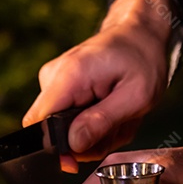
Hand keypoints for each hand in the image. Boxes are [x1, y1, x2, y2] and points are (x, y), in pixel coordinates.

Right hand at [23, 0, 174, 160]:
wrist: (140, 33)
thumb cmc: (143, 59)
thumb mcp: (136, 96)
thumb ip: (102, 122)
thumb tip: (72, 147)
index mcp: (70, 76)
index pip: (39, 124)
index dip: (59, 147)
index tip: (89, 150)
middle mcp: (54, 76)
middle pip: (51, 131)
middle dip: (86, 141)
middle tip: (118, 128)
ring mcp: (54, 80)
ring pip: (62, 128)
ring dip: (94, 132)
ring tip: (119, 115)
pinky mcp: (60, 85)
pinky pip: (67, 118)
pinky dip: (92, 122)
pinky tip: (111, 110)